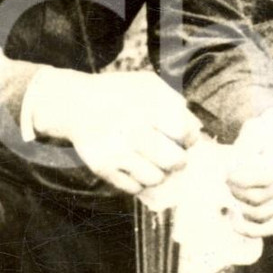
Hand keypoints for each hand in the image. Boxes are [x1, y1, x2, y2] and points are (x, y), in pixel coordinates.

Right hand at [28, 68, 200, 195]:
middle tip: (173, 156)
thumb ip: (175, 103)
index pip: (185, 131)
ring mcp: (117, 150)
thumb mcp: (149, 85)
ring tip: (152, 162)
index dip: (188, 138)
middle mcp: (133, 128)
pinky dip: (138, 181)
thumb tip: (196, 130)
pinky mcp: (102, 167)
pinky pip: (133, 188)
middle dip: (178, 160)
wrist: (76, 104)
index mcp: (149, 105)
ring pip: (155, 178)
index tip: (183, 138)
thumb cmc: (121, 95)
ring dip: (159, 173)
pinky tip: (135, 168)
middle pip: (175, 160)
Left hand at [227, 106, 272, 238]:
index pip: (264, 177)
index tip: (226, 172)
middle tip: (224, 180)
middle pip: (258, 197)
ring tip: (229, 194)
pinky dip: (250, 229)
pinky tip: (233, 219)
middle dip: (235, 191)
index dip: (241, 178)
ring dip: (238, 206)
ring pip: (260, 214)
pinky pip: (270, 228)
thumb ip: (246, 145)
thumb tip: (234, 168)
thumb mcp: (255, 128)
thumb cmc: (264, 130)